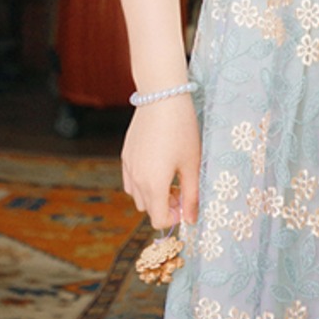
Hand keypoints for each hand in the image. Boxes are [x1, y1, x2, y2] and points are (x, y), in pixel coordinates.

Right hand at [122, 95, 200, 230]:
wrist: (161, 98)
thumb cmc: (182, 130)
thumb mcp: (192, 164)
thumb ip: (192, 195)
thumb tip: (192, 220)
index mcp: (153, 185)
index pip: (159, 220)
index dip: (175, 218)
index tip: (187, 202)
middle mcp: (136, 179)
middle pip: (147, 209)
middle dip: (165, 206)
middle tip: (181, 187)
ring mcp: (128, 166)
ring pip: (137, 195)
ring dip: (153, 194)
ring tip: (170, 176)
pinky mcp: (126, 154)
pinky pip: (131, 179)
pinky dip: (143, 181)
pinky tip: (158, 164)